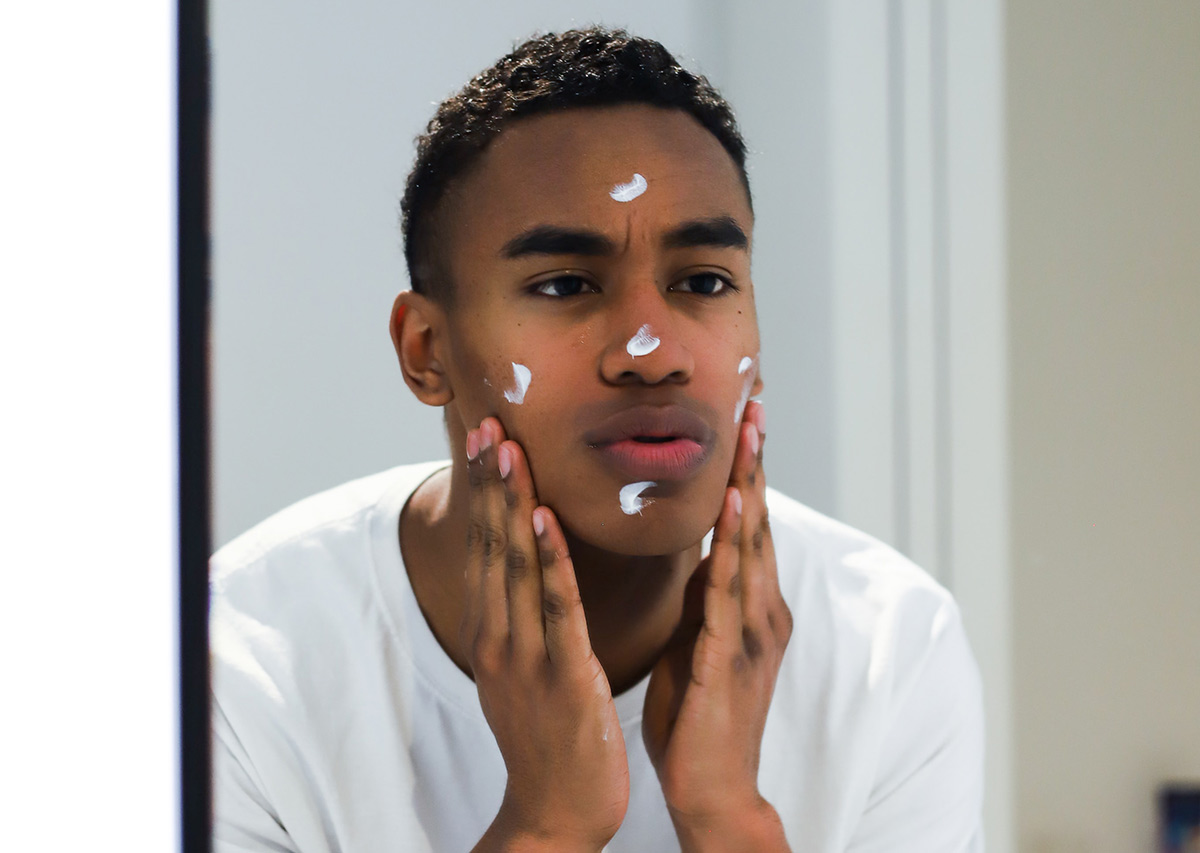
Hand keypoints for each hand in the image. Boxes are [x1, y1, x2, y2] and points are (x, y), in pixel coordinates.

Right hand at [464, 417, 629, 852]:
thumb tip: (532, 572)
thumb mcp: (528, 668)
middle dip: (491, 482)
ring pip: (514, 565)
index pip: (486, 548)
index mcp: (494, 633)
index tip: (487, 438)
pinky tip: (544, 519)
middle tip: (489, 421)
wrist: (556, 812)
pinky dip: (547, 560)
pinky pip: (555, 608)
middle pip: (491, 545)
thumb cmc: (550, 737)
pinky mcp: (561, 675)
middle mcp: (499, 636)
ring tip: (509, 449)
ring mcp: (525, 655)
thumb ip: (526, 619)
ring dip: (511, 502)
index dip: (486, 492)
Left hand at [641, 401, 792, 848]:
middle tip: (754, 401)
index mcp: (749, 606)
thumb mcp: (698, 642)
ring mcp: (752, 631)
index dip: (747, 471)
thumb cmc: (698, 716)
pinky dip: (736, 543)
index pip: (749, 526)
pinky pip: (731, 590)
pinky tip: (735, 505)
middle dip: (756, 462)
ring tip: (750, 432)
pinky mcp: (731, 655)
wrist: (711, 789)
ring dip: (752, 484)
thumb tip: (703, 554)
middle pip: (760, 522)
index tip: (742, 420)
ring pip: (753, 544)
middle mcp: (761, 610)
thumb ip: (705, 598)